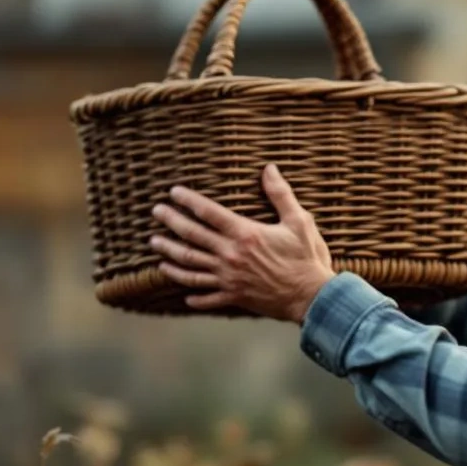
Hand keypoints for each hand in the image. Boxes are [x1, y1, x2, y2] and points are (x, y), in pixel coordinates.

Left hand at [148, 163, 335, 322]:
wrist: (311, 296)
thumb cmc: (307, 258)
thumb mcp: (298, 221)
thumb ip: (280, 194)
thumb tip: (269, 169)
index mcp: (245, 234)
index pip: (208, 212)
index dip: (188, 200)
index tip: (173, 192)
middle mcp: (230, 255)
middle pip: (191, 236)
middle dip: (171, 222)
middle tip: (156, 212)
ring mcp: (229, 278)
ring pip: (189, 266)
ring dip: (169, 254)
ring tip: (155, 244)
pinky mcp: (234, 296)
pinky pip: (206, 296)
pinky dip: (193, 295)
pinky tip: (184, 294)